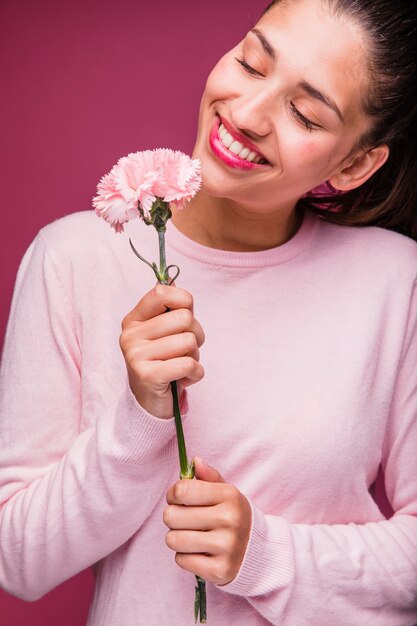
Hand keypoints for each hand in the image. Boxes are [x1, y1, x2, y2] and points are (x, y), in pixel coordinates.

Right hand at [119, 284, 204, 418]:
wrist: (150, 402)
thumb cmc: (163, 361)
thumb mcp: (162, 333)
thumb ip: (170, 309)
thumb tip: (177, 284)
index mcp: (133, 319)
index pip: (161, 292)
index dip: (184, 299)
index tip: (187, 313)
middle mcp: (130, 335)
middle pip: (184, 318)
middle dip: (196, 334)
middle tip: (186, 349)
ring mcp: (136, 355)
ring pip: (189, 341)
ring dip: (195, 356)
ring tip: (182, 365)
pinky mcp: (147, 376)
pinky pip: (188, 364)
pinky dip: (196, 373)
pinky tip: (184, 378)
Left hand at [163, 457, 251, 584]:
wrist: (257, 551)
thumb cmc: (232, 515)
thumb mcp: (226, 492)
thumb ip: (209, 476)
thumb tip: (196, 460)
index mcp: (229, 495)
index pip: (182, 490)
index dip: (173, 494)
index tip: (178, 498)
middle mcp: (230, 520)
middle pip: (172, 516)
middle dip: (172, 517)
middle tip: (183, 519)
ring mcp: (226, 546)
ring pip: (173, 539)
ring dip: (175, 537)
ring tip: (189, 535)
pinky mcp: (220, 570)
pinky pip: (181, 560)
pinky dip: (184, 556)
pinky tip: (197, 551)